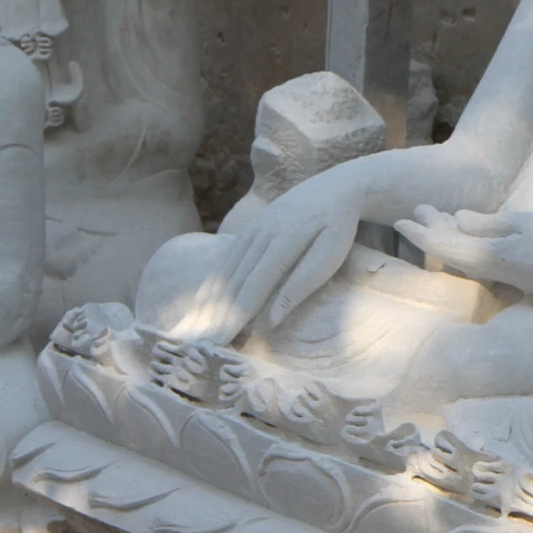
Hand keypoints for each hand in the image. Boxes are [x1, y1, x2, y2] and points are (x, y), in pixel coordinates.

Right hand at [207, 174, 366, 338]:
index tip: (219, 342)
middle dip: (214, 315)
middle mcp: (260, 233)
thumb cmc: (339, 228)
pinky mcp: (249, 228)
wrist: (336, 187)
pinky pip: (225, 259)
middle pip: (232, 282)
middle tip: (199, 345)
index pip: (252, 288)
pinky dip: (212, 282)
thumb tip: (272, 321)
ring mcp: (251, 228)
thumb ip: (302, 286)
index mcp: (282, 242)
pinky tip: (202, 301)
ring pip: (224, 270)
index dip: (233, 317)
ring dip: (207, 300)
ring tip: (193, 329)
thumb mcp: (330, 256)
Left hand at [393, 206, 532, 322]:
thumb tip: (458, 218)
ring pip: (456, 251)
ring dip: (443, 232)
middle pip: (446, 248)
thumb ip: (487, 223)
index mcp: (486, 257)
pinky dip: (458, 239)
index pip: (444, 245)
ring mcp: (490, 273)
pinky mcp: (498, 272)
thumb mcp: (523, 225)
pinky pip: (470, 255)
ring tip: (431, 211)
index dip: (420, 233)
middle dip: (429, 228)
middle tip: (416, 209)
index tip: (400, 221)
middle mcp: (483, 268)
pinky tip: (456, 227)